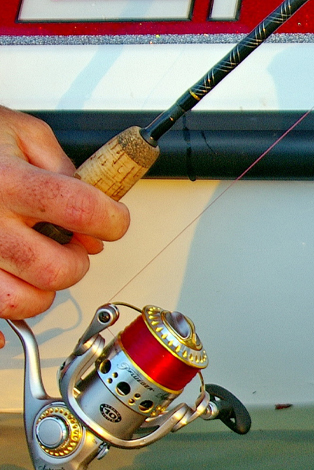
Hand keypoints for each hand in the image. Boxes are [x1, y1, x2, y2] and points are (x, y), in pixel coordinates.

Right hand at [0, 106, 129, 346]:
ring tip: (40, 264)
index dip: (113, 220)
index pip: (83, 211)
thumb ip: (65, 171)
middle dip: (77, 262)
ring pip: (24, 301)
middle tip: (72, 246)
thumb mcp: (21, 132)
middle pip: (56, 270)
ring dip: (44, 289)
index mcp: (6, 180)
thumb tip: (94, 217)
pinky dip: (11, 303)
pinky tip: (14, 280)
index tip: (114, 220)